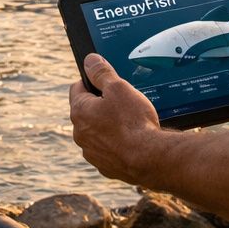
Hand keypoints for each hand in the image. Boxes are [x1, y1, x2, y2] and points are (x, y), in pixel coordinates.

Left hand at [68, 54, 165, 185]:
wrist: (150, 158)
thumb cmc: (134, 122)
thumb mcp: (119, 88)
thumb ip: (101, 72)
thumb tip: (90, 60)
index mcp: (79, 111)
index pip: (77, 88)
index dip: (93, 81)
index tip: (107, 82)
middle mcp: (80, 134)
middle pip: (87, 111)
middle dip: (102, 105)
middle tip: (124, 103)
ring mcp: (91, 152)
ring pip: (97, 132)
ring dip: (109, 126)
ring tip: (131, 124)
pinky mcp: (105, 167)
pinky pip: (108, 150)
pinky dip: (117, 145)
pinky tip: (133, 141)